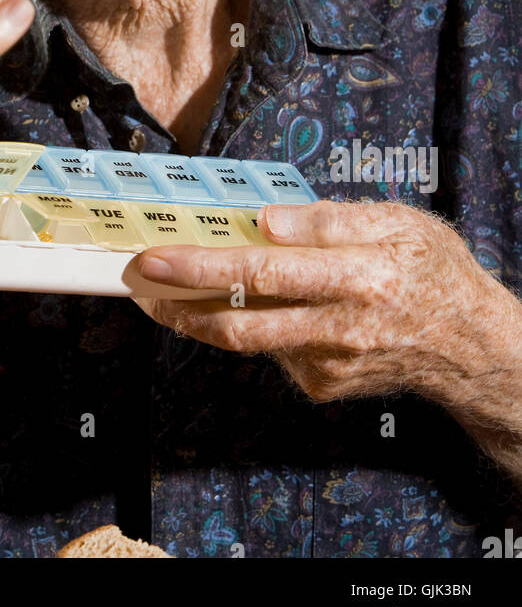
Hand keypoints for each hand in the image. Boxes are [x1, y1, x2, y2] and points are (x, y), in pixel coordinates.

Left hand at [134, 199, 516, 406]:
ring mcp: (327, 364)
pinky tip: (239, 305)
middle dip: (179, 300)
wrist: (468, 347)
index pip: (265, 271)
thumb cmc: (431, 270)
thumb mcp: (398, 223)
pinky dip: (249, 326)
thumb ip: (329, 221)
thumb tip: (265, 221)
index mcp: (360, 277)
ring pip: (247, 340)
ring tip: (161, 292)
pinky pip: (271, 350)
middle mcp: (340, 328)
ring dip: (197, 316)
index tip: (156, 256)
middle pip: (242, 318)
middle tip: (137, 278)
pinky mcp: (320, 385)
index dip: (203, 267)